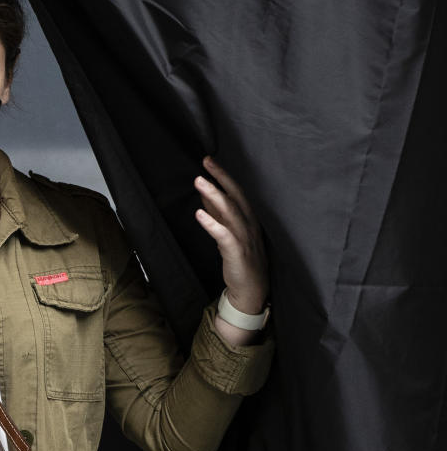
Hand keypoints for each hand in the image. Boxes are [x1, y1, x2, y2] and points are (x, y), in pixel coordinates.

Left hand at [193, 156, 268, 314]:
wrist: (251, 290)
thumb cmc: (241, 258)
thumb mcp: (230, 231)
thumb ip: (219, 212)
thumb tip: (205, 192)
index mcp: (250, 219)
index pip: (238, 192)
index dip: (224, 176)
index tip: (209, 160)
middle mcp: (250, 225)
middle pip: (236, 196)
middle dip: (221, 178)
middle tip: (206, 161)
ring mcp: (245, 238)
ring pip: (230, 212)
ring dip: (214, 195)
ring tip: (199, 181)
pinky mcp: (237, 253)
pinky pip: (224, 236)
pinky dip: (212, 223)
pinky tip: (199, 214)